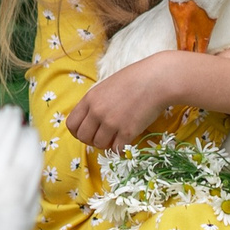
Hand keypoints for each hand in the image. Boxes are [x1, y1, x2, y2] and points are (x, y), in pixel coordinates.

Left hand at [65, 56, 179, 154]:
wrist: (157, 80)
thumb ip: (96, 102)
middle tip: (103, 136)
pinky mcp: (127, 132)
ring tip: (117, 136)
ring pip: (99, 145)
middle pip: (83, 137)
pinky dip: (120, 148)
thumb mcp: (107, 86)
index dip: (78, 131)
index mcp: (90, 99)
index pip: (72, 124)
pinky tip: (126, 140)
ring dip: (107, 144)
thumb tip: (90, 119)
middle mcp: (97, 112)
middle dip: (91, 140)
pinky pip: (116, 149)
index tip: (89, 132)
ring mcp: (111, 123)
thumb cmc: (135, 79)